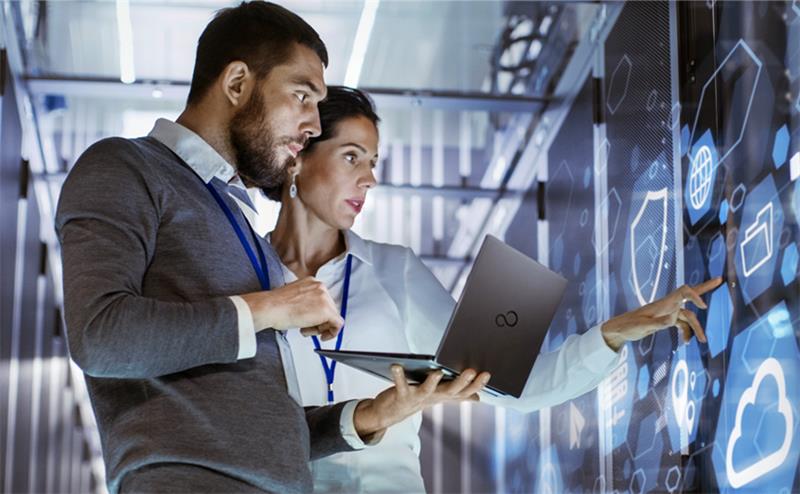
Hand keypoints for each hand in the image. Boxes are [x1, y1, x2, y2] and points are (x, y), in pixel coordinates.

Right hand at [240, 277, 343, 339]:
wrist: (270, 307)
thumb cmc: (275, 305)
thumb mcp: (293, 297)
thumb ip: (305, 301)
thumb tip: (311, 312)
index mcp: (312, 282)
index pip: (323, 300)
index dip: (317, 314)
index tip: (312, 320)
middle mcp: (320, 287)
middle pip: (329, 308)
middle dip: (319, 321)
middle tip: (308, 328)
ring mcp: (325, 298)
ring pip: (332, 316)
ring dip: (321, 327)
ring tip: (306, 329)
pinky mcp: (327, 311)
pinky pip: (338, 324)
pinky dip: (332, 333)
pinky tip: (322, 336)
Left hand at [353, 365, 490, 440]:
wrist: (390, 413)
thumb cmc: (417, 399)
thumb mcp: (439, 396)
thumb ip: (457, 395)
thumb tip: (478, 397)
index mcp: (443, 395)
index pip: (464, 391)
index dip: (476, 385)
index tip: (487, 374)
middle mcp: (433, 397)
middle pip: (450, 391)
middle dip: (461, 382)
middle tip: (471, 371)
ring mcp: (417, 397)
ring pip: (427, 390)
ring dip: (432, 382)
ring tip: (437, 372)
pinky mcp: (401, 395)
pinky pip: (400, 384)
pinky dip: (398, 375)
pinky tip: (396, 365)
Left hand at [600, 277, 722, 350]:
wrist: (619, 330)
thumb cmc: (628, 326)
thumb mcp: (642, 326)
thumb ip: (657, 323)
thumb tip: (672, 320)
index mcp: (663, 303)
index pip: (682, 292)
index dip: (694, 295)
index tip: (703, 306)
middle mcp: (667, 305)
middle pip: (689, 294)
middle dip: (705, 288)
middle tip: (720, 279)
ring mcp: (668, 312)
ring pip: (688, 316)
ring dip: (696, 328)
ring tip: (702, 341)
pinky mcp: (666, 320)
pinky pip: (682, 324)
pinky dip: (686, 332)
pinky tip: (685, 342)